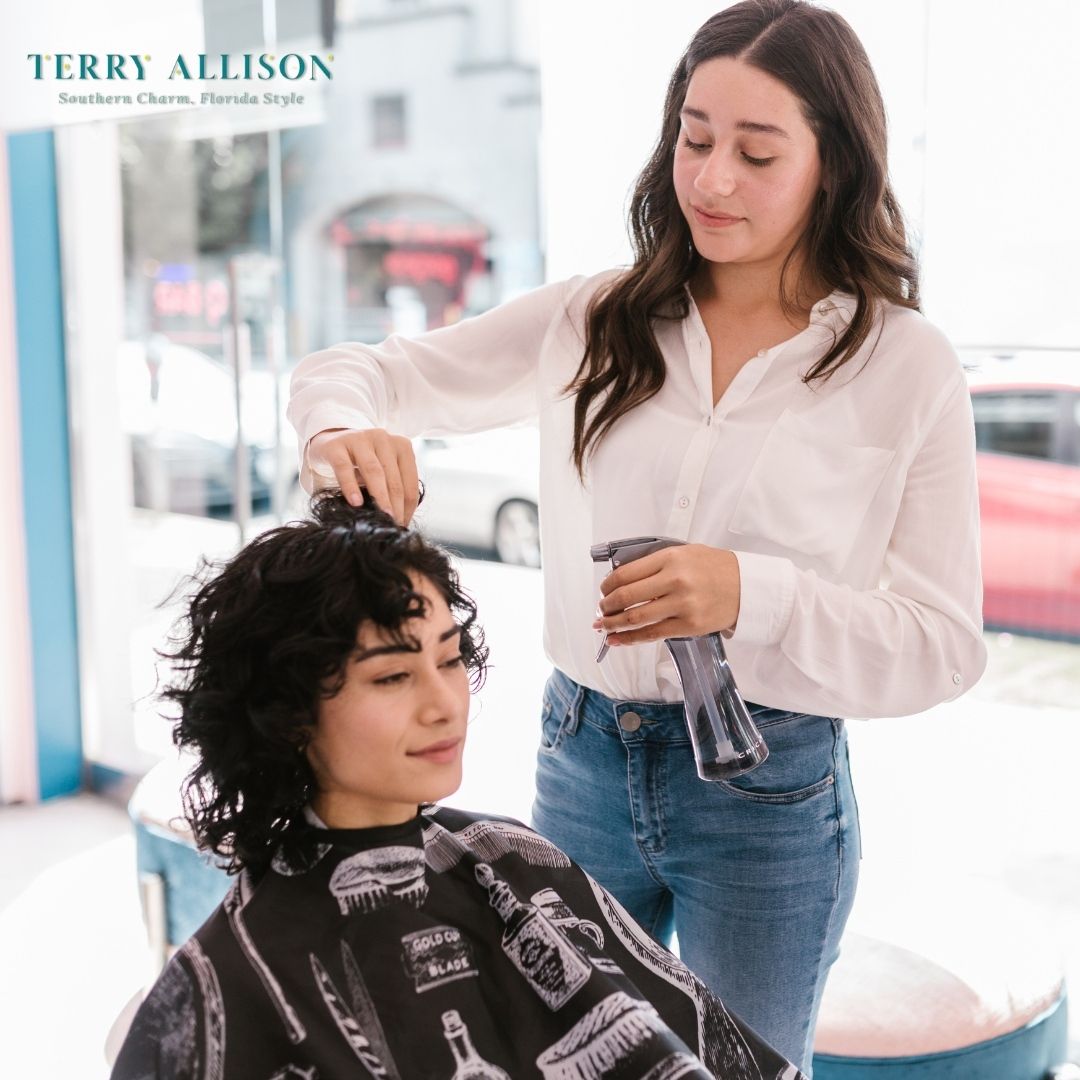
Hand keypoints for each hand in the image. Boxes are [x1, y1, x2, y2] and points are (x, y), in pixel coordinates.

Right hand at [307, 427, 419, 525]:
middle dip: (396, 505)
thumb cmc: (361, 462)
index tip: (404, 525)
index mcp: (401, 445)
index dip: (409, 505)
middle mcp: (383, 438)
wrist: (329, 443)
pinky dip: (351, 486)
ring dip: (380, 496)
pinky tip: (355, 502)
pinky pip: (344, 468)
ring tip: (382, 516)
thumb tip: (401, 520)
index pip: (410, 480)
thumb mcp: (382, 471)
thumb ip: (392, 488)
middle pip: (394, 477)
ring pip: (374, 471)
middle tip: (394, 525)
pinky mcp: (336, 445)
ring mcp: (359, 439)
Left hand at [592, 545, 739, 645]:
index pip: (625, 574)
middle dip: (606, 606)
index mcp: (670, 558)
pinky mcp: (689, 625)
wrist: (747, 586)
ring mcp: (682, 605)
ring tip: (603, 626)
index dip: (607, 585)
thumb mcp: (684, 553)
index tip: (603, 591)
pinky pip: (652, 634)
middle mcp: (674, 580)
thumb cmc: (715, 568)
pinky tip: (617, 640)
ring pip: (636, 618)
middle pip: (626, 596)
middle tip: (601, 610)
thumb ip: (655, 564)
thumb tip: (623, 580)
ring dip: (613, 624)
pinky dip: (630, 639)